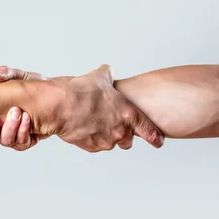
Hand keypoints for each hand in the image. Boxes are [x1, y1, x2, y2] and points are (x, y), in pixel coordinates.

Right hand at [0, 66, 46, 150]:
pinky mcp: (28, 139)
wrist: (53, 94)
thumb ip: (6, 73)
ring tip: (16, 113)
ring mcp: (13, 135)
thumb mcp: (18, 76)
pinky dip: (24, 132)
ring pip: (4, 142)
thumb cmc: (30, 85)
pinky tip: (27, 119)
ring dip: (9, 129)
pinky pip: (22, 143)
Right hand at [47, 64, 164, 151]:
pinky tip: (83, 126)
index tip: (158, 142)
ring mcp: (105, 141)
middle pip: (128, 140)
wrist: (60, 105)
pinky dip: (91, 138)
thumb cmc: (81, 91)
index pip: (148, 130)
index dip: (154, 137)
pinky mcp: (91, 147)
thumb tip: (106, 71)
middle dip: (123, 134)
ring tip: (94, 122)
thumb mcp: (99, 76)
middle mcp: (120, 130)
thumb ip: (107, 75)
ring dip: (106, 135)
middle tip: (114, 125)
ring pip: (110, 143)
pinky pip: (95, 145)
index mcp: (128, 114)